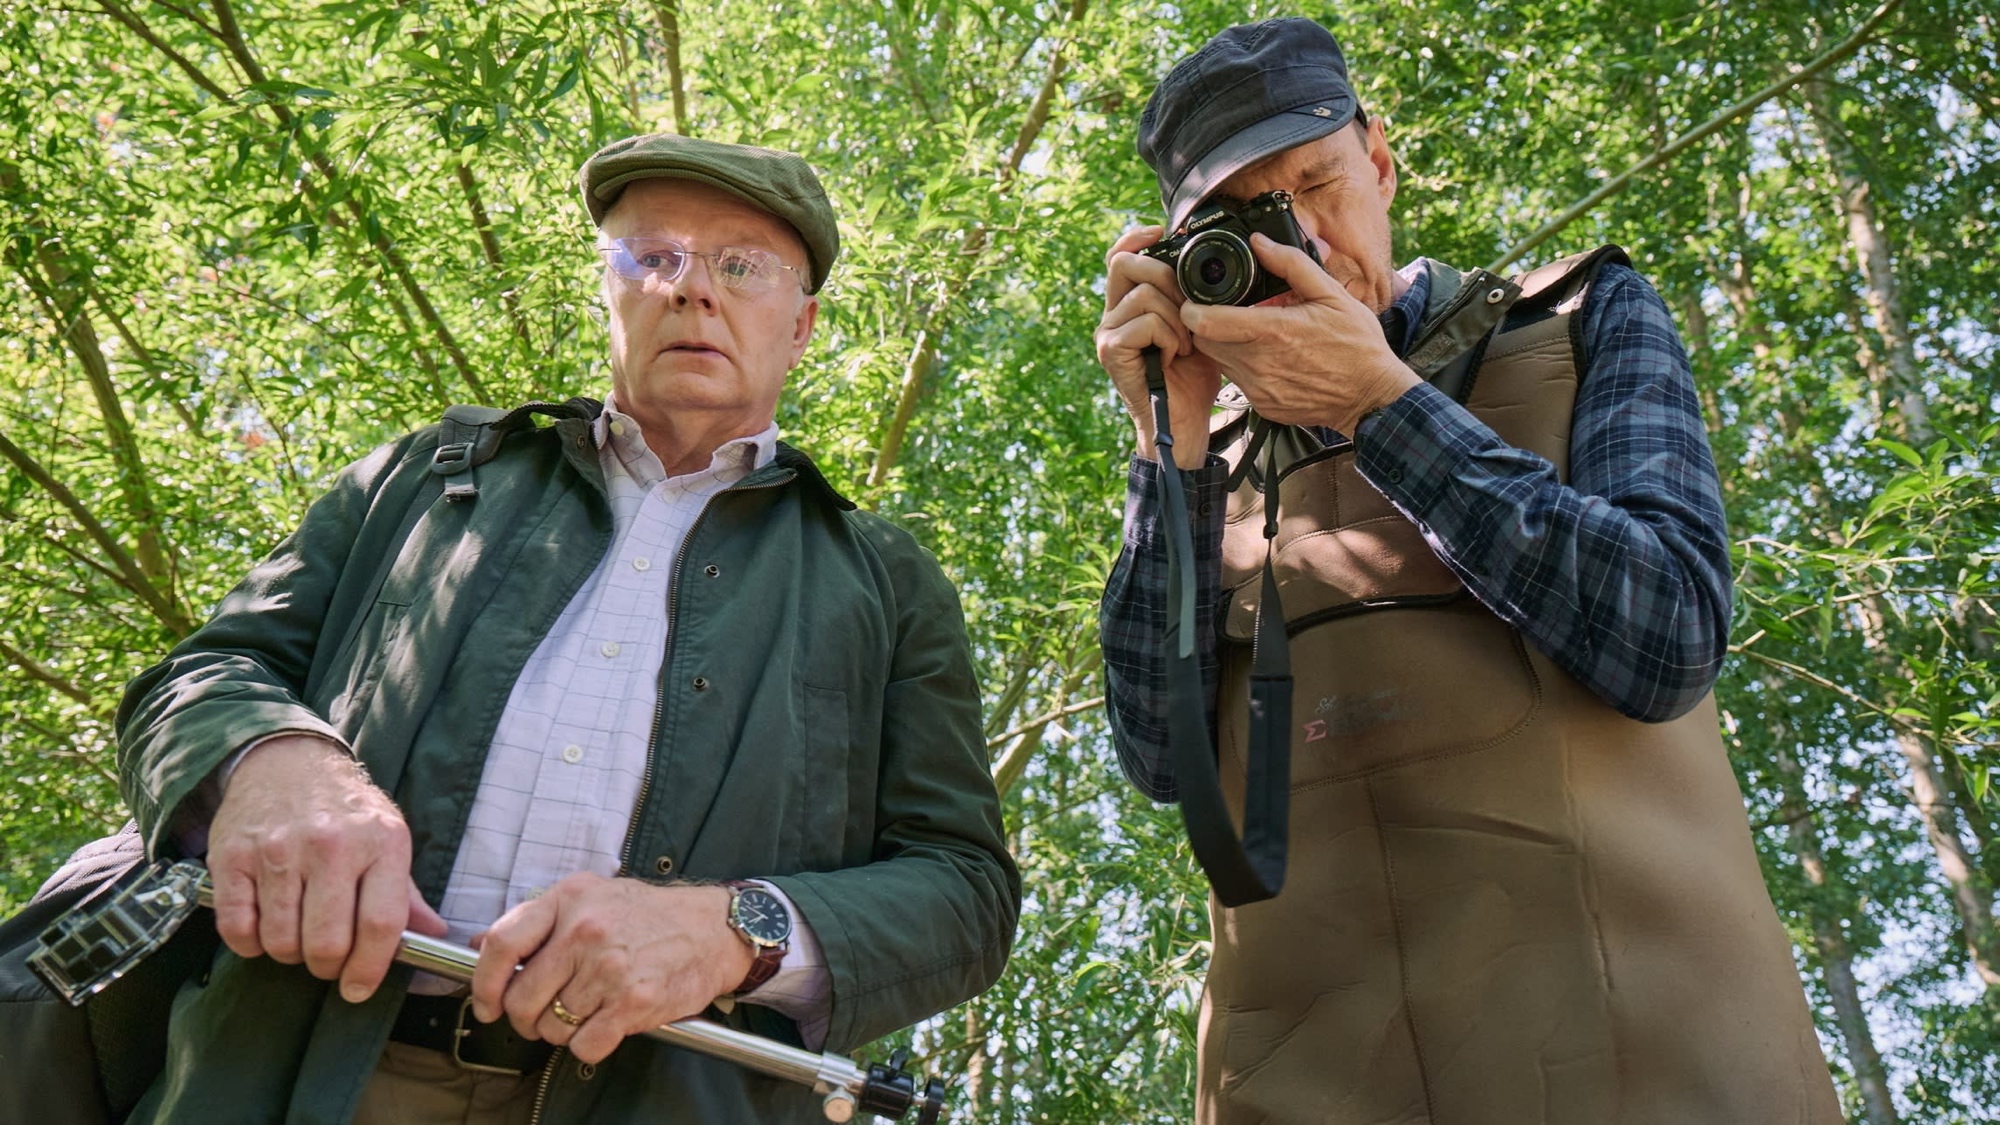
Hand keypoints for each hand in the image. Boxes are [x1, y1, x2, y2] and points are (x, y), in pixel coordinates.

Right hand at [207, 735, 446, 1002]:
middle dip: (327, 967)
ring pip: (281, 942)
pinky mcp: (233, 856)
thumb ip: (407, 895)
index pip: (381, 925)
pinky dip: (250, 943)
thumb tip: (434, 939)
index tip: (359, 987)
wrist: (287, 760)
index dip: (370, 969)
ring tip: (297, 934)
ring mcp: (279, 849)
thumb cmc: (345, 809)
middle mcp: (332, 845)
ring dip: (289, 954)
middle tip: (326, 960)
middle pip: (327, 943)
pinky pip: (238, 929)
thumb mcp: (389, 837)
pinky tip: (264, 924)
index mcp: (382, 842)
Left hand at [468, 874, 754, 1065]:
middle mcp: (586, 931)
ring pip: (551, 1028)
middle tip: (545, 1013)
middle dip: (526, 1018)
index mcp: (569, 899)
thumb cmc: (648, 915)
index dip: (484, 984)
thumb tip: (482, 947)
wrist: (713, 929)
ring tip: (587, 1010)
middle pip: (522, 999)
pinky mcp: (634, 1002)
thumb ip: (538, 919)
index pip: (502, 945)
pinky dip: (589, 1044)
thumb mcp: (589, 895)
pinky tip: (606, 1023)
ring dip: (562, 1030)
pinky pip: (584, 1045)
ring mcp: (610, 968)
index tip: (488, 1003)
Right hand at [1095, 225, 1222, 468]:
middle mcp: (1111, 316)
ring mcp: (1107, 333)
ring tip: (1185, 345)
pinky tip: (1174, 357)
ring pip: (1144, 294)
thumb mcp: (1197, 327)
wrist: (1184, 425)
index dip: (1136, 236)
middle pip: (1125, 263)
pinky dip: (1169, 336)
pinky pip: (1145, 322)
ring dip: (1177, 317)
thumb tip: (1197, 261)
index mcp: (1127, 306)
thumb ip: (1189, 297)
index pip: (1119, 255)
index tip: (1162, 230)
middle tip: (1187, 310)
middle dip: (1167, 277)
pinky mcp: (1110, 351)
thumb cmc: (1192, 379)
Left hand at [1181, 233, 1420, 436]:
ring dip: (1227, 345)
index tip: (1195, 299)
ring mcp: (1260, 389)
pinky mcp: (1263, 406)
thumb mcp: (1332, 295)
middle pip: (1205, 342)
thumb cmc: (1357, 346)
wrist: (1373, 397)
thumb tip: (1260, 242)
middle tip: (1226, 312)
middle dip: (1208, 325)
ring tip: (1253, 333)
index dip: (1193, 308)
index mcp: (1273, 332)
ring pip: (1220, 362)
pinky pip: (1238, 382)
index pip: (1206, 322)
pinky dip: (1245, 367)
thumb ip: (1292, 265)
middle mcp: (1259, 364)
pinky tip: (1270, 357)